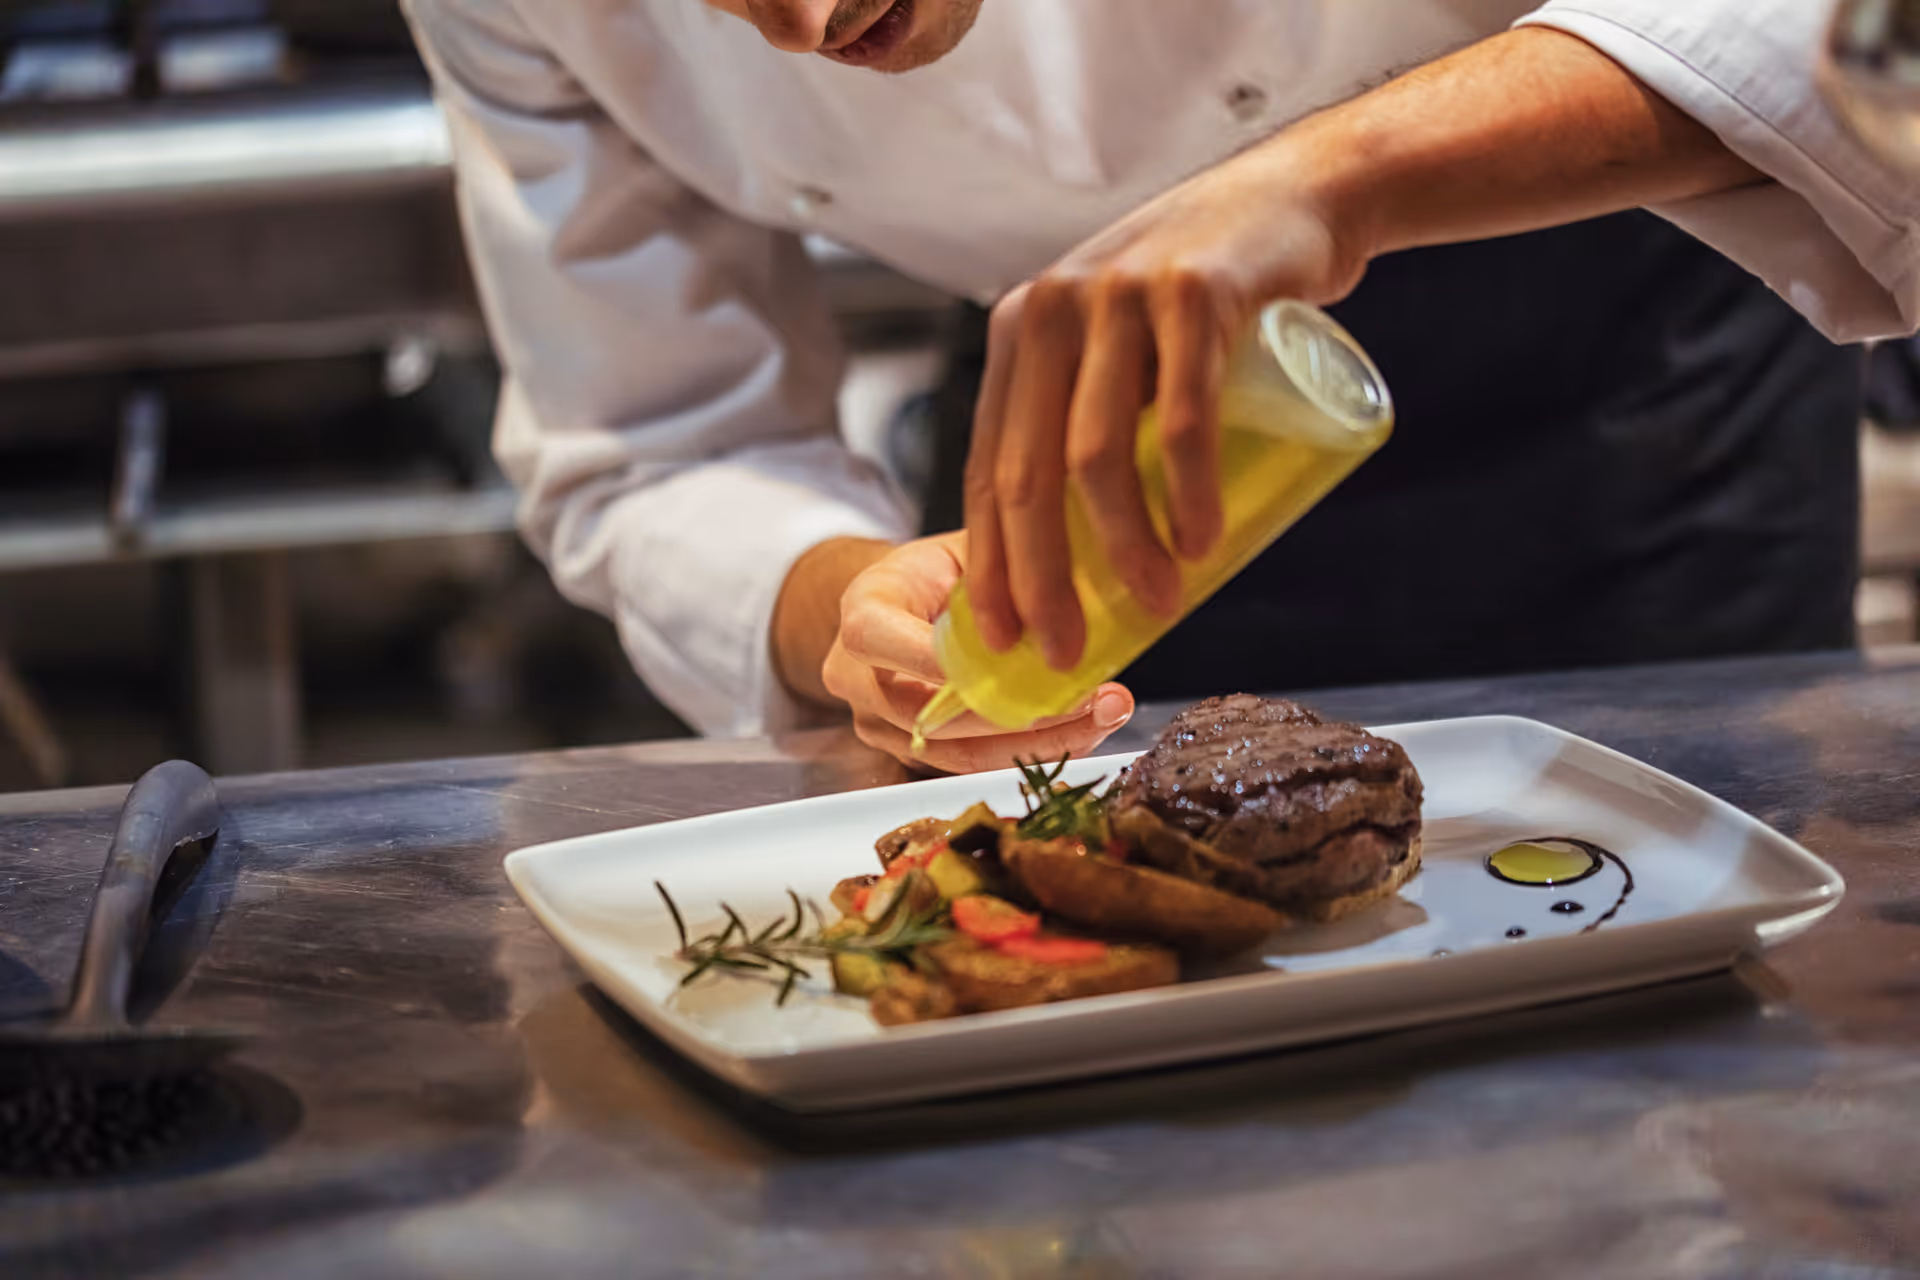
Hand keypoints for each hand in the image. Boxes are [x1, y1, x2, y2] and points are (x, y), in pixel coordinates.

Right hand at [819, 533, 1135, 772]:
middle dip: (1019, 715)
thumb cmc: (930, 571)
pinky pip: (972, 763)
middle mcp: (856, 679)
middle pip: (929, 715)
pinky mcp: (912, 753)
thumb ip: (994, 573)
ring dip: (1039, 743)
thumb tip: (1066, 590)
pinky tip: (1084, 727)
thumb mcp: (956, 552)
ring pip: (957, 754)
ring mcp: (879, 725)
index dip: (939, 660)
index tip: (1020, 660)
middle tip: (1096, 698)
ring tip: (1106, 715)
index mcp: (861, 616)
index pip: (880, 641)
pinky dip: (1031, 750)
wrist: (893, 606)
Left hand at [963, 139, 1369, 671]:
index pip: (991, 468)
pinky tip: (1200, 542)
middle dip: (1042, 579)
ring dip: (1122, 547)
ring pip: (1097, 454)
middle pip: (1031, 474)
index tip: (1004, 642)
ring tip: (1158, 605)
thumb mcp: (1122, 350)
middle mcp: (1053, 311)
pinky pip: (1180, 415)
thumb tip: (1080, 564)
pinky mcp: (1192, 292)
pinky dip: (1187, 491)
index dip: (991, 565)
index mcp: (1021, 335)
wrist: (1296, 198)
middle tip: (1068, 651)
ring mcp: (1118, 296)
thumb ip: (1091, 419)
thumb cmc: (1208, 302)